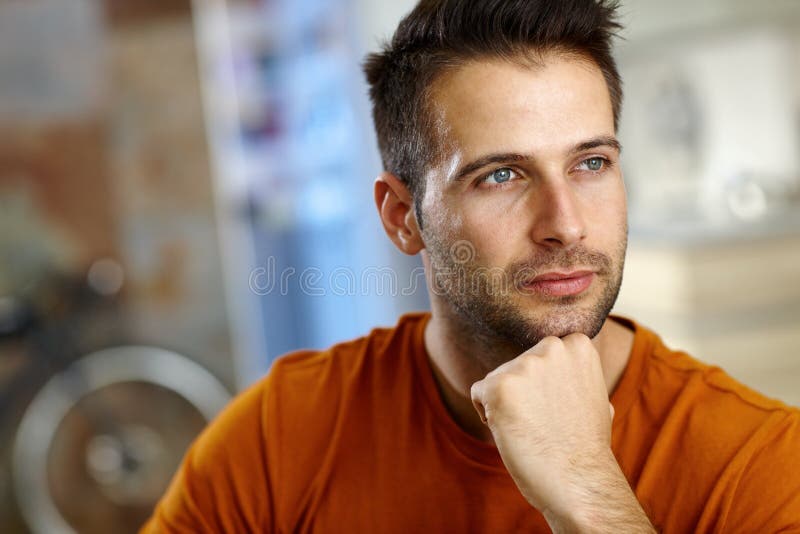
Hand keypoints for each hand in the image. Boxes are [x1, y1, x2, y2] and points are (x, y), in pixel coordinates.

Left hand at [471, 334, 651, 530]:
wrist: (580, 482)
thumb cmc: (585, 445)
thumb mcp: (594, 394)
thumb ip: (574, 371)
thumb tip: (566, 357)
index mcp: (577, 344)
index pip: (540, 354)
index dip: (545, 386)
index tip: (561, 410)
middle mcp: (552, 347)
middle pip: (517, 365)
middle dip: (524, 392)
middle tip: (546, 423)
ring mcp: (524, 364)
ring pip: (497, 380)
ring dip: (507, 405)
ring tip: (534, 429)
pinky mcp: (498, 385)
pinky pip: (478, 393)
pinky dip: (488, 415)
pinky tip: (514, 432)